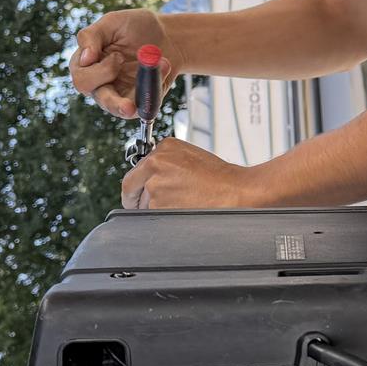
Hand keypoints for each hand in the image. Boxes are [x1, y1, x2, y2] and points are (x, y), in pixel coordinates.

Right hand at [70, 9, 176, 118]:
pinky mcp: (142, 102)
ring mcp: (122, 96)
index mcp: (88, 67)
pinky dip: (153, 92)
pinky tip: (164, 70)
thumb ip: (91, 36)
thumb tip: (85, 58)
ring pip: (120, 110)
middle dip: (112, 89)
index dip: (98, 71)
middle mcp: (101, 86)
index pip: (82, 79)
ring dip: (128, 103)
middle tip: (122, 61)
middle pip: (99, 98)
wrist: (166, 36)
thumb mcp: (111, 23)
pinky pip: (144, 107)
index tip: (117, 55)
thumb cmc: (134, 27)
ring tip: (131, 107)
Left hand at [121, 138, 256, 209]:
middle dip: (136, 199)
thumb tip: (147, 176)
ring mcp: (156, 184)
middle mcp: (155, 163)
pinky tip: (181, 210)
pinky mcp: (159, 204)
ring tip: (180, 204)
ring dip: (155, 208)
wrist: (235, 190)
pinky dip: (163, 217)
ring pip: (142, 204)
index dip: (136, 186)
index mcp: (163, 148)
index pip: (135, 170)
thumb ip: (165, 162)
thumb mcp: (189, 156)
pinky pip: (152, 215)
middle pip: (131, 187)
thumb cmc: (219, 177)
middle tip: (149, 205)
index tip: (137, 193)